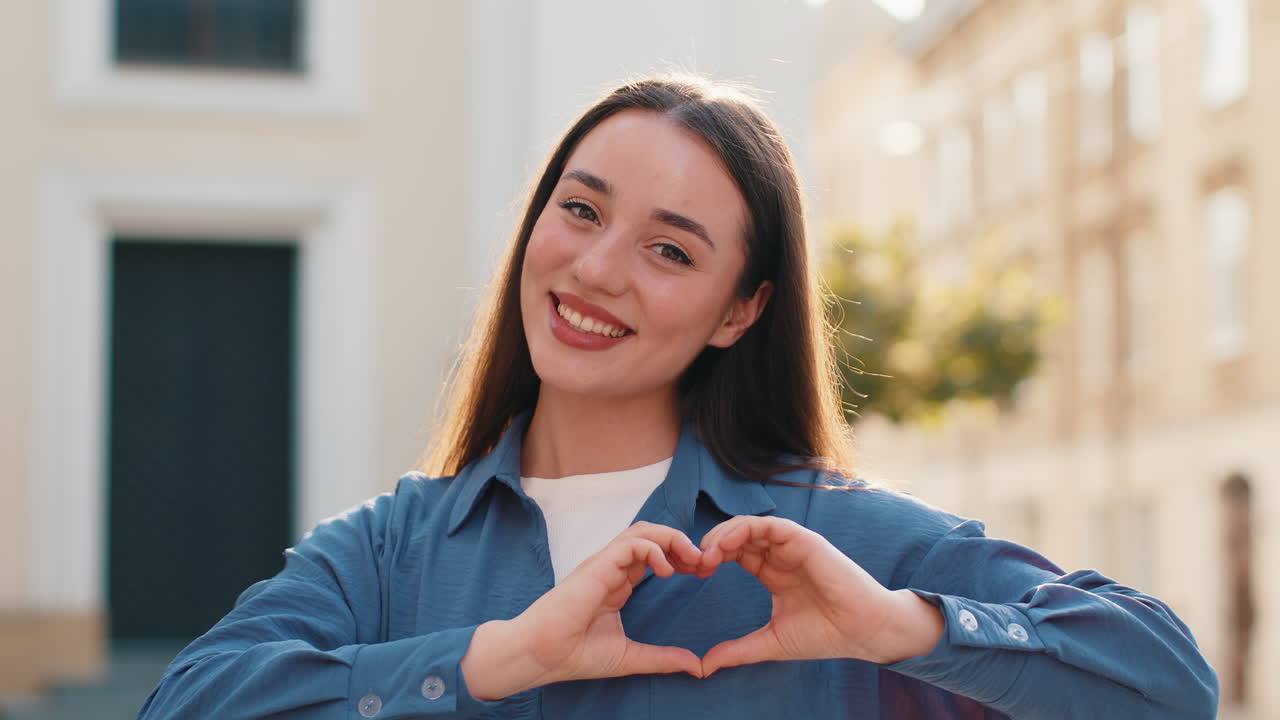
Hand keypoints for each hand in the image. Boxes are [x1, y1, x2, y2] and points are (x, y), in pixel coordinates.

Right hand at [461, 522, 703, 699]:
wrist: (541, 655)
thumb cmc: (575, 654)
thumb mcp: (630, 657)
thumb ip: (663, 658)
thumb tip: (697, 667)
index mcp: (618, 584)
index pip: (654, 555)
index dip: (680, 558)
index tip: (701, 573)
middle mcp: (612, 568)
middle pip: (651, 536)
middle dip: (681, 543)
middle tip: (703, 562)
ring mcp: (604, 564)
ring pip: (642, 531)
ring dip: (671, 539)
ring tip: (691, 559)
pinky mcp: (598, 565)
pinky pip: (630, 543)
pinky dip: (653, 548)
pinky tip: (665, 570)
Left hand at [695, 515, 943, 675]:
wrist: (861, 632)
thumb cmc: (824, 635)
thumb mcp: (771, 642)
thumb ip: (738, 650)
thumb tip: (704, 667)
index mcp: (773, 572)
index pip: (735, 553)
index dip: (711, 558)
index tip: (693, 574)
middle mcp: (781, 555)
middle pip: (737, 536)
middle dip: (711, 544)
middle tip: (694, 563)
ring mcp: (792, 545)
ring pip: (748, 526)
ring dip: (723, 535)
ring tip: (707, 554)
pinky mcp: (804, 540)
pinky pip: (769, 524)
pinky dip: (744, 529)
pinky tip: (727, 545)